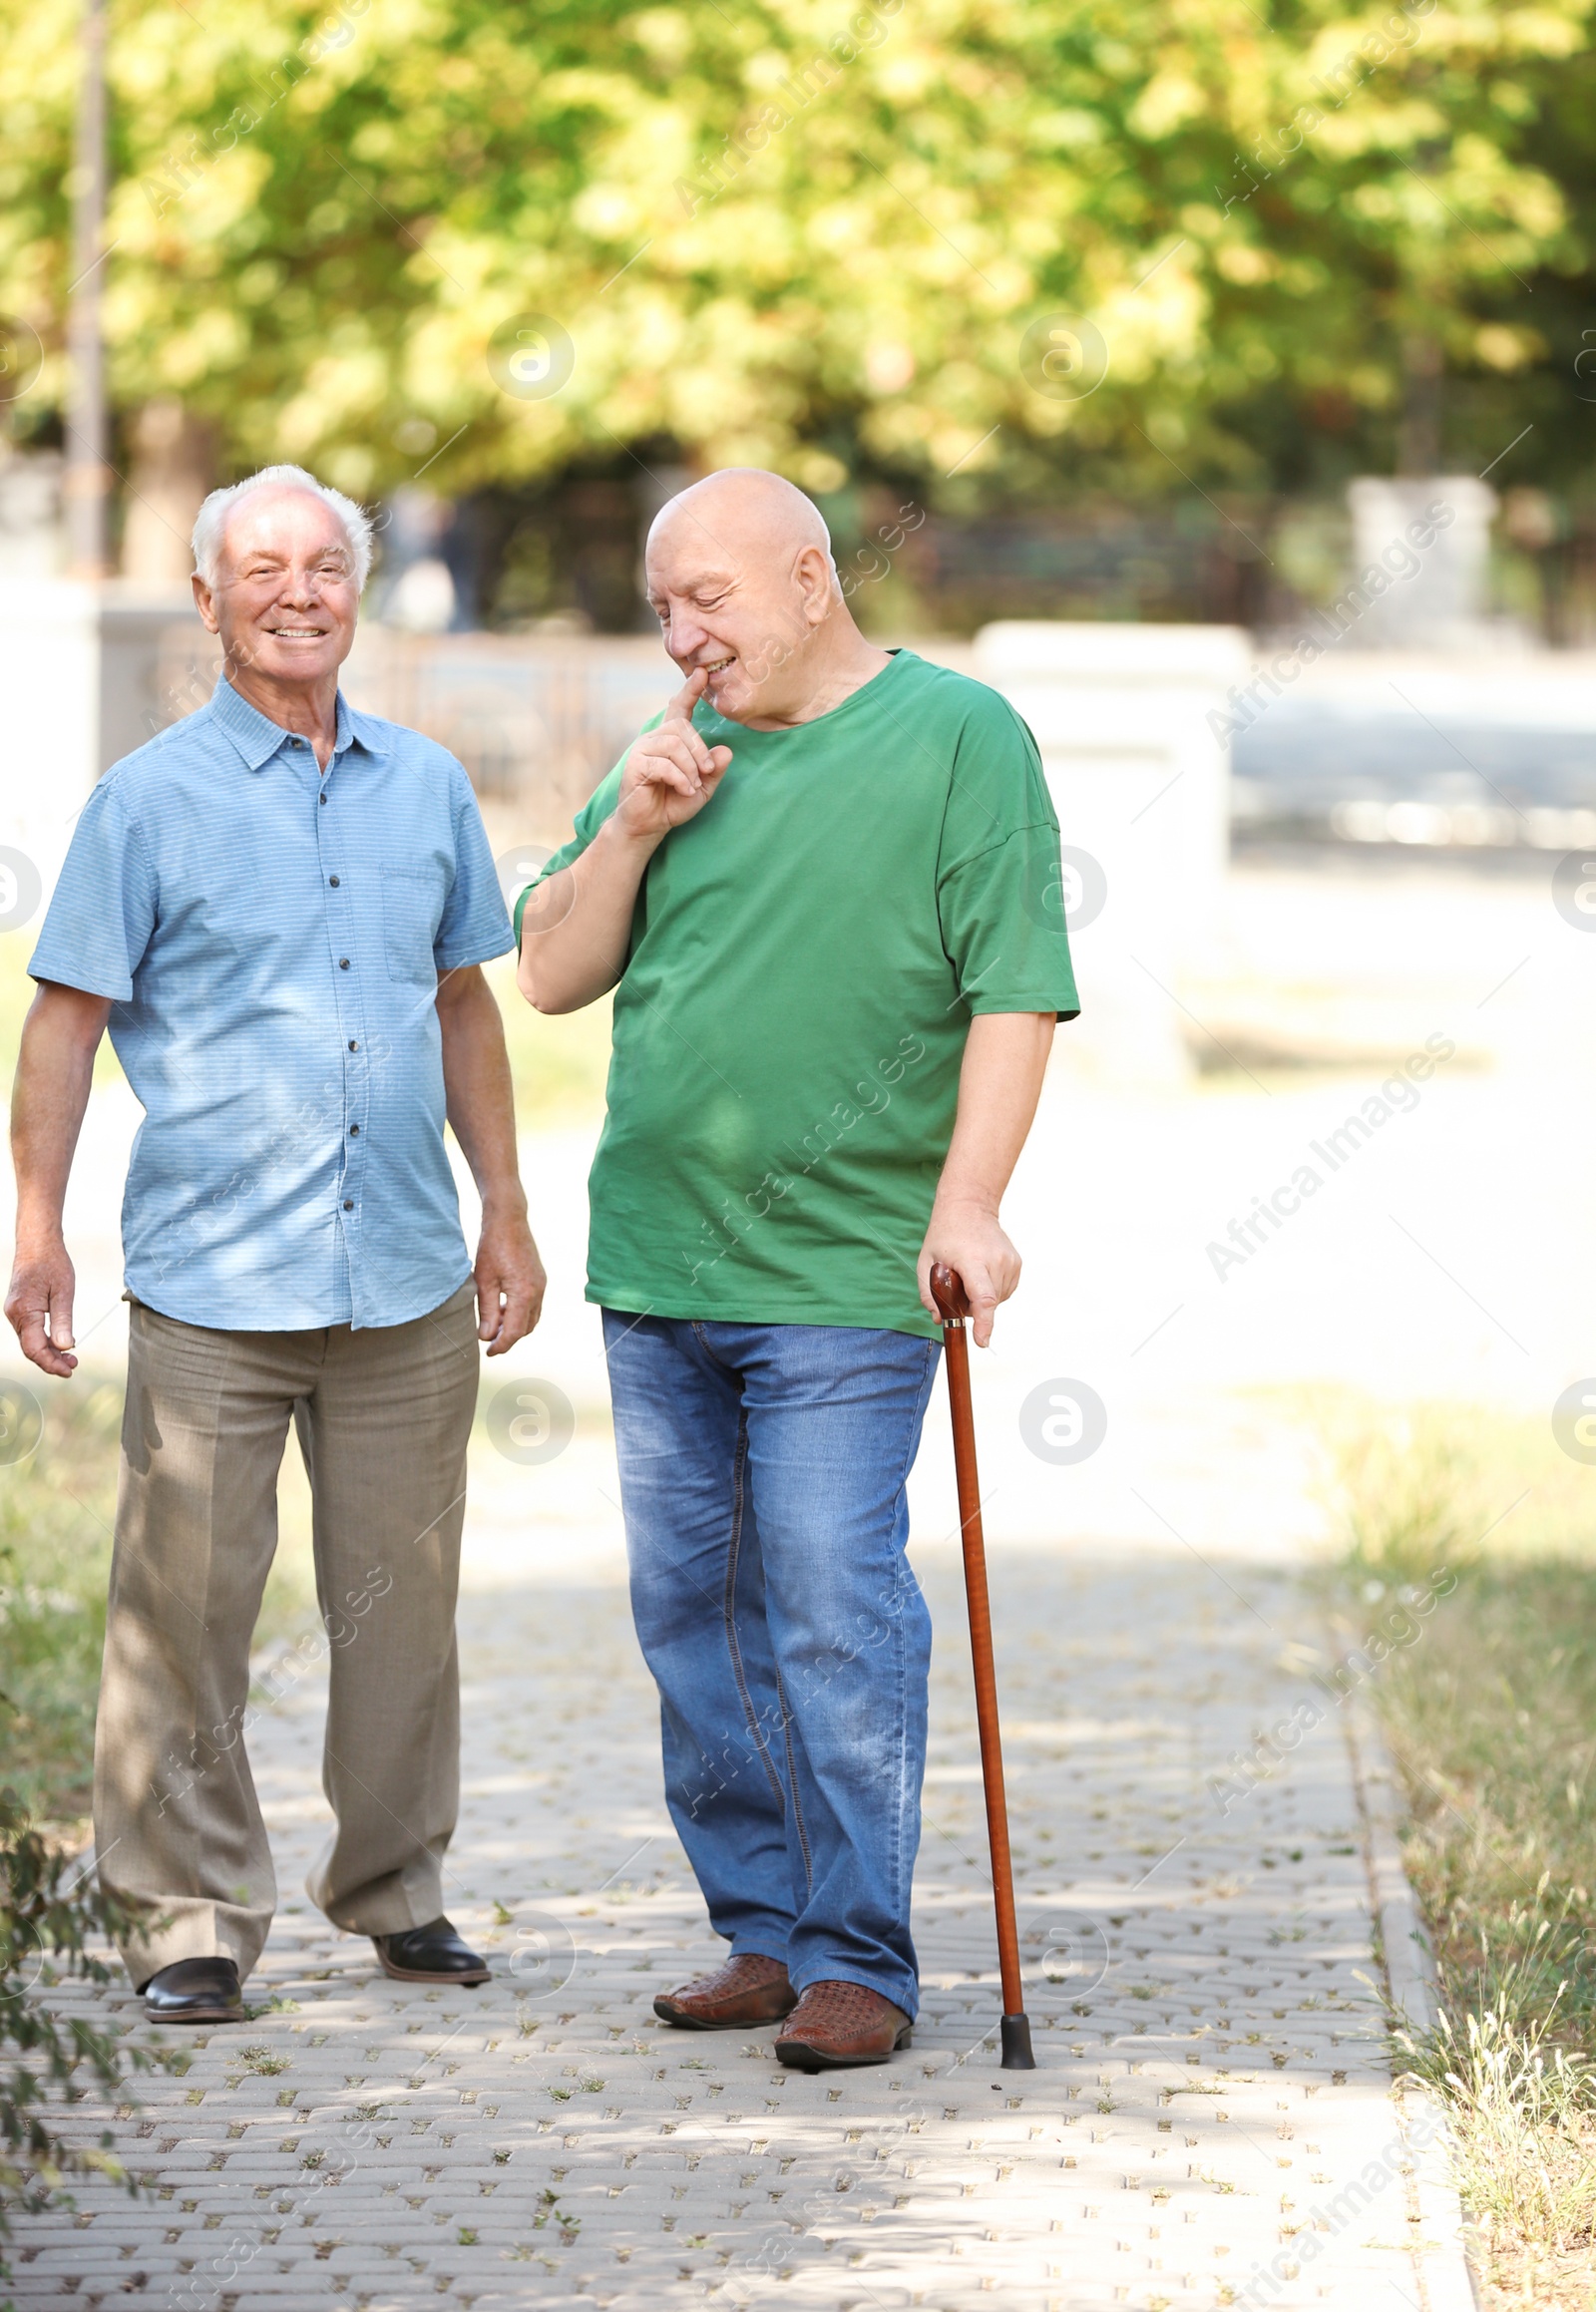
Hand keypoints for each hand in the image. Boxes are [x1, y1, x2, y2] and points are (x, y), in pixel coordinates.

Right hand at [5, 1239, 79, 1376]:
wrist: (37, 1244)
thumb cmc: (52, 1264)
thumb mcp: (64, 1292)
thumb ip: (63, 1321)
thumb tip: (65, 1347)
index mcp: (24, 1311)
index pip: (34, 1349)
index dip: (51, 1364)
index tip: (70, 1371)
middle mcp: (14, 1315)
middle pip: (30, 1349)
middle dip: (51, 1361)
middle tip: (74, 1364)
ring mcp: (15, 1312)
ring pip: (30, 1342)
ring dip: (49, 1352)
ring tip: (71, 1357)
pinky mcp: (19, 1310)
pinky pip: (30, 1332)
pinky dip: (44, 1341)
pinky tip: (60, 1342)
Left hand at [474, 1210, 545, 1355]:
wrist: (509, 1220)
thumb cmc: (493, 1247)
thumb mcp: (484, 1281)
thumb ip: (488, 1311)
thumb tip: (487, 1337)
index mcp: (525, 1293)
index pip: (516, 1331)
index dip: (502, 1345)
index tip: (488, 1353)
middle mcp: (538, 1291)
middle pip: (527, 1328)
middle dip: (510, 1338)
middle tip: (490, 1343)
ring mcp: (542, 1284)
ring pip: (532, 1317)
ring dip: (516, 1326)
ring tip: (495, 1326)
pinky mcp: (539, 1278)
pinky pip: (534, 1305)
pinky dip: (520, 1313)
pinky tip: (504, 1308)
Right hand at [615, 669, 732, 841]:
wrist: (649, 826)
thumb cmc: (673, 803)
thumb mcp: (703, 787)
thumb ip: (715, 770)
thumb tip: (726, 751)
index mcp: (670, 739)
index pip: (680, 709)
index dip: (690, 691)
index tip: (703, 673)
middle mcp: (655, 739)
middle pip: (681, 728)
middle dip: (700, 751)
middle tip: (707, 773)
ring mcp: (642, 750)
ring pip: (673, 744)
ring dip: (690, 767)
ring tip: (693, 786)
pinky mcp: (635, 765)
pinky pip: (663, 763)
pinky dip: (680, 778)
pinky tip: (685, 790)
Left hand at [917, 1200, 1020, 1348]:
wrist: (970, 1207)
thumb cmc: (945, 1235)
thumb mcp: (926, 1262)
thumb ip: (929, 1294)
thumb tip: (940, 1319)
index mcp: (973, 1261)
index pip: (983, 1297)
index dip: (984, 1322)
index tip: (982, 1341)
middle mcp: (997, 1262)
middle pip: (987, 1304)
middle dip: (970, 1306)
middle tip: (956, 1284)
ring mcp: (1010, 1262)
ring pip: (997, 1300)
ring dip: (981, 1297)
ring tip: (970, 1274)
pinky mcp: (1017, 1264)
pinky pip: (1004, 1291)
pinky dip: (991, 1290)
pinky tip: (981, 1273)